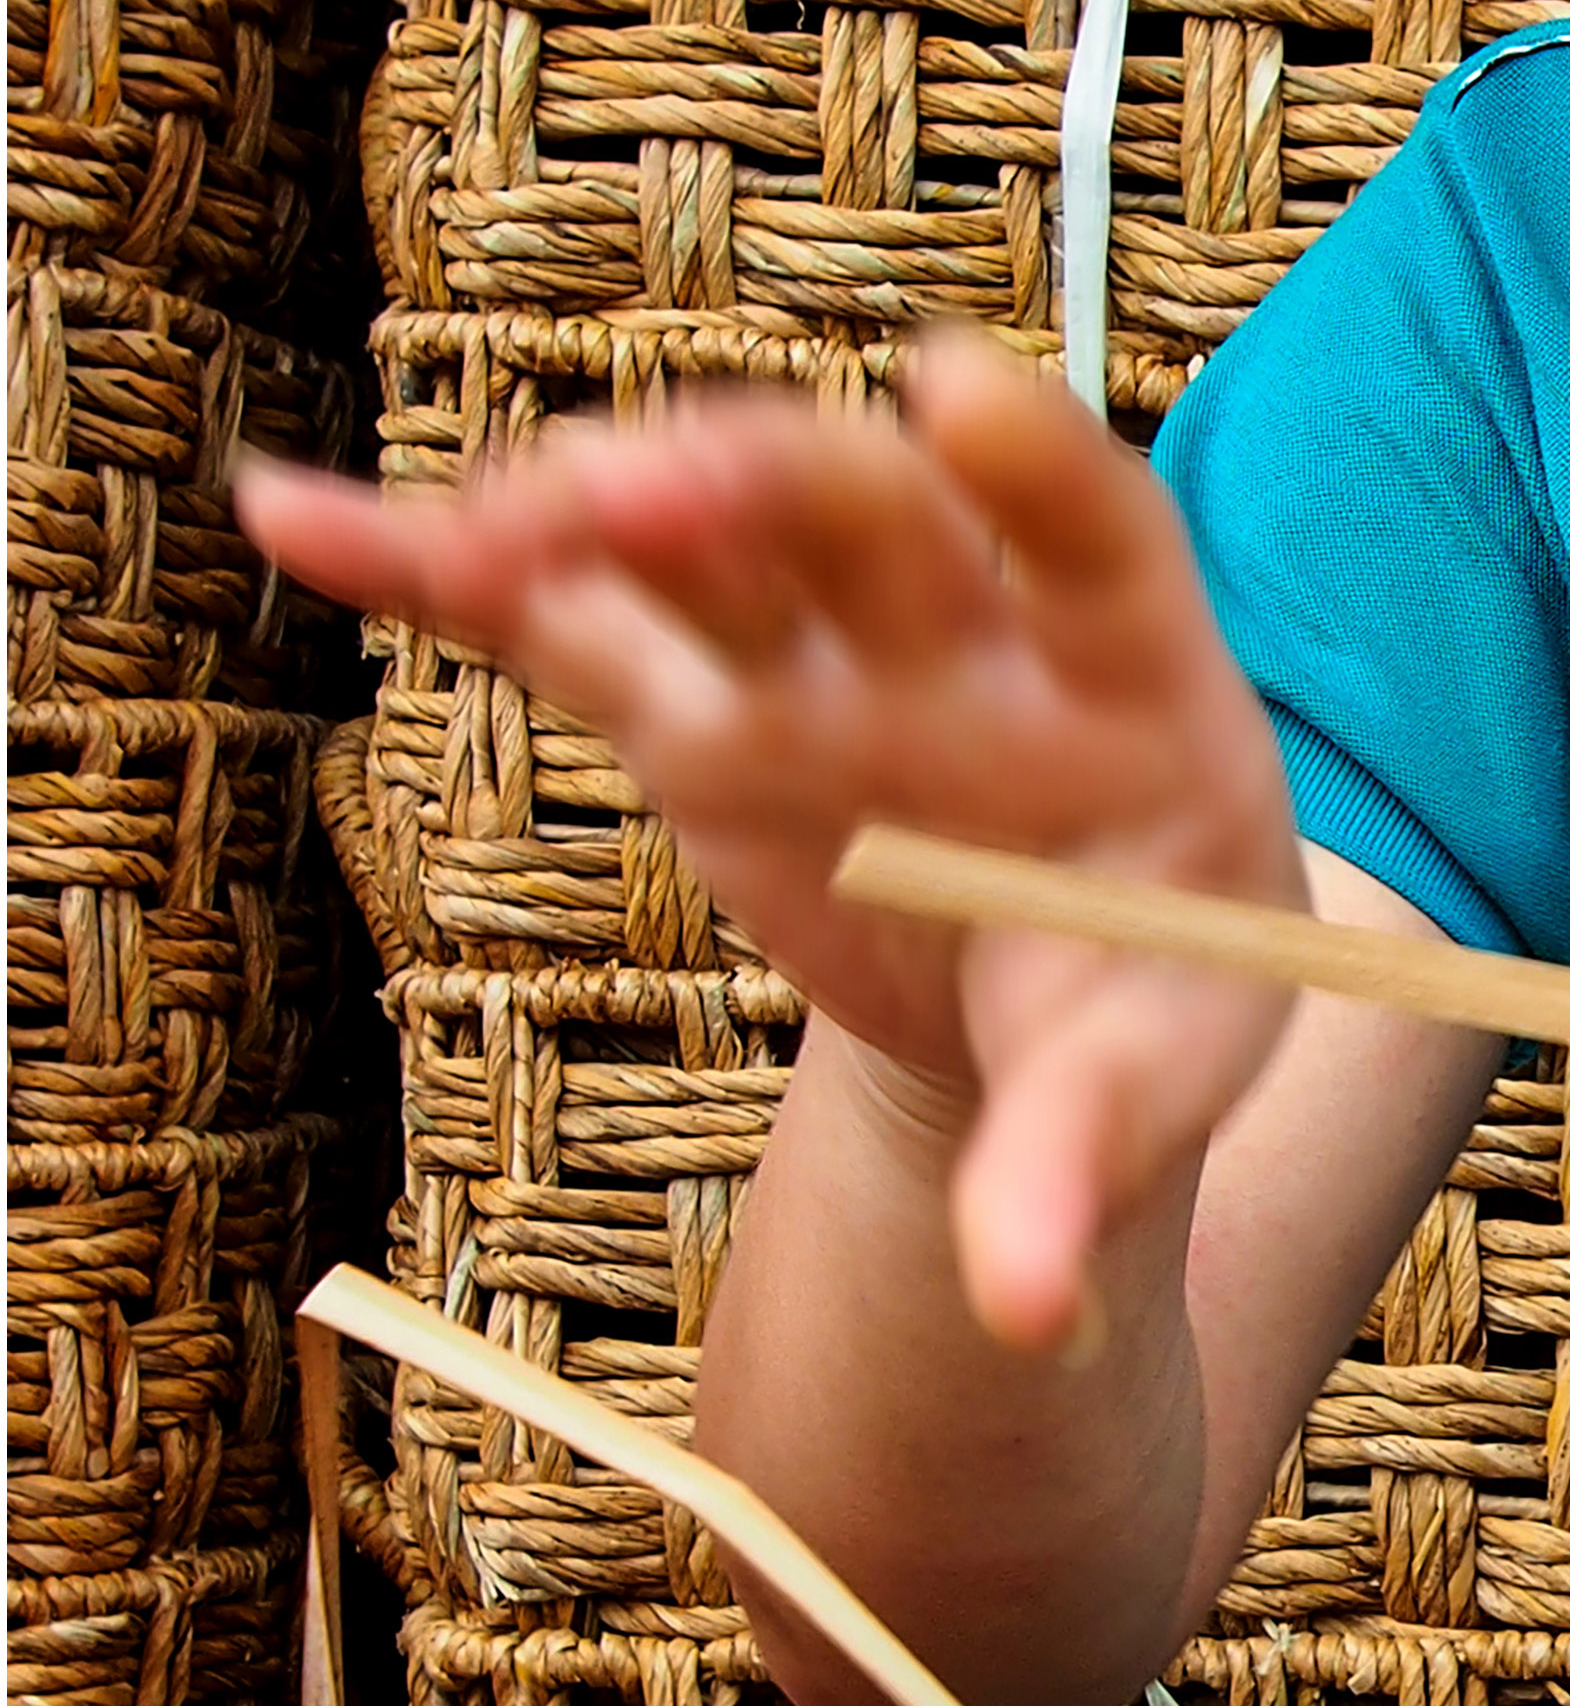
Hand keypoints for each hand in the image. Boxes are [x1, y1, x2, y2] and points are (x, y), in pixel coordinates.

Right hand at [240, 338, 1310, 1354]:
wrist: (1053, 1016)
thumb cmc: (1139, 1016)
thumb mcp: (1139, 1095)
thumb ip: (1082, 1174)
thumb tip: (1037, 1314)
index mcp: (1130, 688)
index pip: (1096, 537)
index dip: (1029, 462)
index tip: (947, 390)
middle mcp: (965, 631)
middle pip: (860, 518)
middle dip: (755, 488)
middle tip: (648, 494)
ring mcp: (817, 653)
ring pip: (696, 542)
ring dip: (587, 514)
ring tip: (484, 542)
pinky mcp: (694, 707)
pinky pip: (557, 622)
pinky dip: (432, 572)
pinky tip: (293, 512)